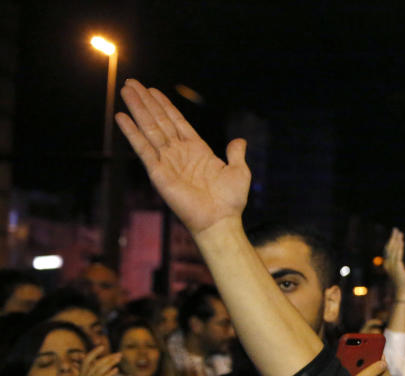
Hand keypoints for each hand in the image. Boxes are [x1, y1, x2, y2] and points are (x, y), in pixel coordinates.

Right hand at [115, 79, 250, 234]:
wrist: (220, 220)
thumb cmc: (230, 201)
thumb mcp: (239, 172)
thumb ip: (236, 154)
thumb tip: (239, 141)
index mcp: (197, 150)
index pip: (176, 122)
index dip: (164, 105)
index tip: (152, 90)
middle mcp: (179, 153)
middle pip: (159, 121)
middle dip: (145, 101)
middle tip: (131, 83)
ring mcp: (167, 161)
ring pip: (149, 128)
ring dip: (137, 109)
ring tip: (126, 90)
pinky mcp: (158, 172)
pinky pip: (143, 148)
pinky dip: (132, 132)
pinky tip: (122, 116)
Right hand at [383, 228, 404, 299]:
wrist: (402, 291)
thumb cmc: (401, 283)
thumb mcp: (398, 272)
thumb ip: (397, 265)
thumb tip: (399, 259)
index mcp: (386, 264)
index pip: (387, 250)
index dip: (391, 241)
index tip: (395, 234)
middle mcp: (387, 263)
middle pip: (389, 247)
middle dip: (393, 237)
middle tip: (396, 229)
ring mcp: (391, 265)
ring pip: (393, 249)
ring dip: (397, 240)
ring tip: (400, 232)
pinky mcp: (397, 267)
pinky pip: (398, 254)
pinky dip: (400, 247)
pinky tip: (402, 241)